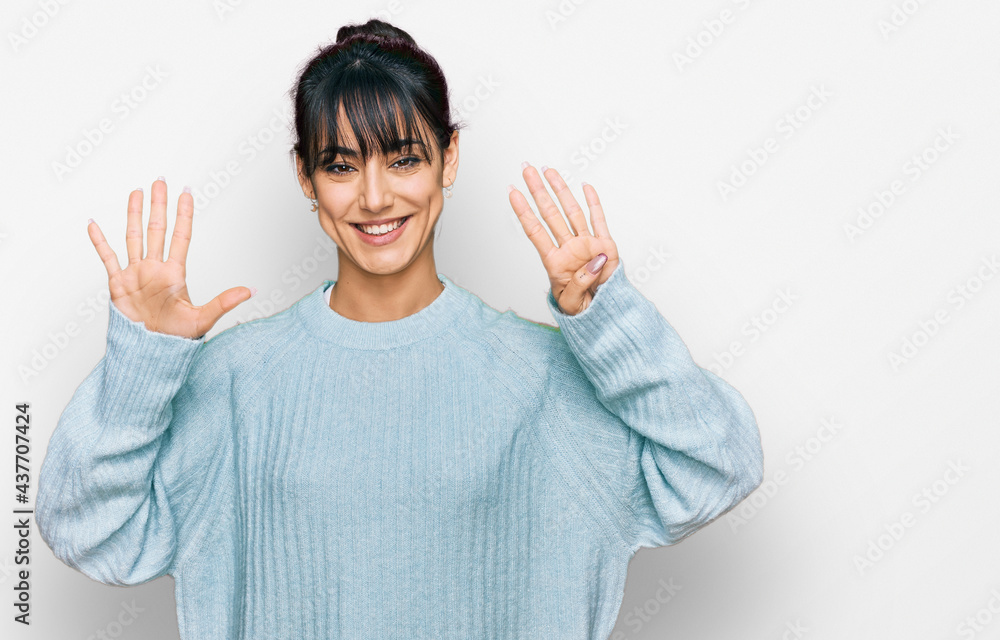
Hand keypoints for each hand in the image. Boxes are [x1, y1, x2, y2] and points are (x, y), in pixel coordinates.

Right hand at [87, 177, 252, 338]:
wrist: (150, 352)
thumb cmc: (176, 338)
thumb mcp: (203, 319)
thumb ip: (224, 302)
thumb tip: (251, 291)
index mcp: (175, 273)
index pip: (181, 236)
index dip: (184, 214)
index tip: (187, 193)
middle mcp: (155, 269)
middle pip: (157, 229)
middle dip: (159, 205)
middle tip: (160, 181)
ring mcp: (136, 274)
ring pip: (134, 236)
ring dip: (133, 214)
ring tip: (135, 192)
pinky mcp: (118, 284)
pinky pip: (107, 258)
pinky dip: (100, 241)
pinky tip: (94, 224)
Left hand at [507, 163, 619, 315]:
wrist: (602, 312)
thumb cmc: (581, 308)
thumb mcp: (573, 303)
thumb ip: (581, 283)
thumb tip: (595, 261)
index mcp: (555, 262)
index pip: (535, 231)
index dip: (523, 211)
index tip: (512, 192)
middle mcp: (568, 248)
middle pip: (550, 214)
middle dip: (538, 190)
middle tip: (527, 170)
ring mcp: (586, 244)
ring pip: (571, 211)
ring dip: (560, 190)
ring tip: (548, 171)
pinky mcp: (605, 246)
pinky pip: (598, 220)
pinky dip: (593, 202)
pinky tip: (584, 186)